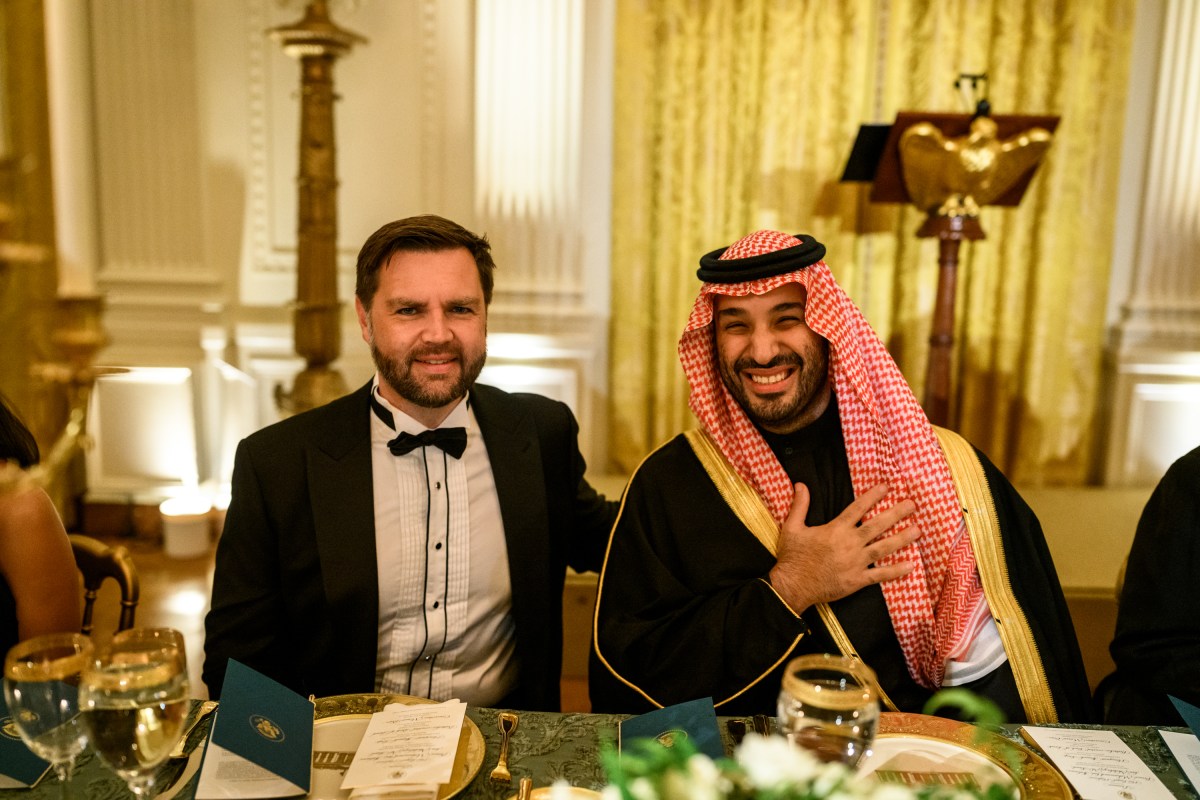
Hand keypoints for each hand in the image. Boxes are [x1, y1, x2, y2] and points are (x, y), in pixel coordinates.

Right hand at [768, 482, 919, 612]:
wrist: (793, 585)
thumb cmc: (792, 557)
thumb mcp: (792, 527)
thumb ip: (799, 505)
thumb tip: (800, 484)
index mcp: (835, 529)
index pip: (858, 508)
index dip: (873, 496)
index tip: (887, 487)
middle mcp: (850, 543)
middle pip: (877, 525)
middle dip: (896, 514)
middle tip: (912, 504)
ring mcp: (856, 562)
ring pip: (884, 548)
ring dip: (902, 539)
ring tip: (918, 530)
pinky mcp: (857, 580)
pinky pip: (880, 575)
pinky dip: (896, 571)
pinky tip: (911, 565)